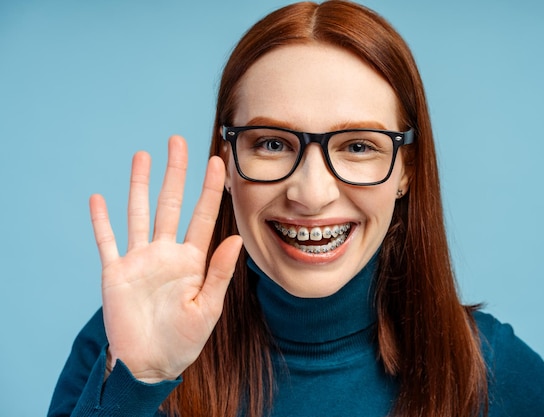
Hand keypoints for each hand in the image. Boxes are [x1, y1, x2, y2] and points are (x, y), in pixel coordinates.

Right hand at [89, 135, 241, 382]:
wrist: (152, 363)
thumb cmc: (184, 339)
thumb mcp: (208, 308)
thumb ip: (219, 272)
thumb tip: (236, 238)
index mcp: (192, 260)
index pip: (203, 216)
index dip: (210, 188)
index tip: (217, 161)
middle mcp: (166, 253)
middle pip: (171, 204)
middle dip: (175, 173)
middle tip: (178, 140)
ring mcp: (140, 260)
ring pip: (139, 213)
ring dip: (139, 185)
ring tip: (142, 155)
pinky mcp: (116, 273)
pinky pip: (107, 241)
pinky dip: (101, 221)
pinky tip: (99, 198)